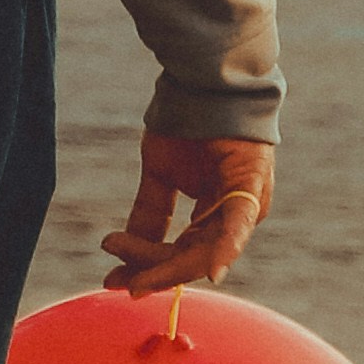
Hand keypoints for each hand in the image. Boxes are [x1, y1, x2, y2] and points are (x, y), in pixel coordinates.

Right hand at [102, 133, 273, 292]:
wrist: (202, 81)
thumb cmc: (187, 124)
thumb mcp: (159, 174)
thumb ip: (149, 212)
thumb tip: (119, 246)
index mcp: (214, 215)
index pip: (180, 252)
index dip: (148, 268)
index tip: (112, 279)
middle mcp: (232, 217)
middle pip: (192, 257)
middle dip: (153, 273)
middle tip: (117, 283)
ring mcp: (245, 205)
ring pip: (207, 248)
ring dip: (170, 266)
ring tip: (136, 278)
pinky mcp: (250, 187)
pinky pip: (238, 224)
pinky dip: (225, 248)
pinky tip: (211, 271)